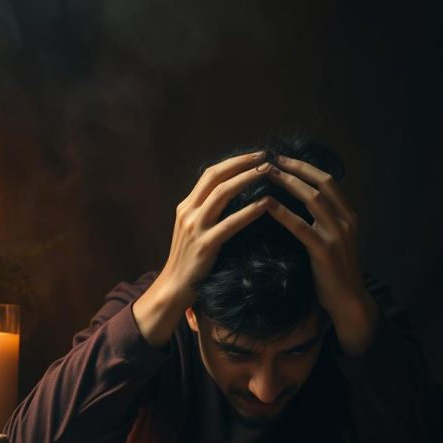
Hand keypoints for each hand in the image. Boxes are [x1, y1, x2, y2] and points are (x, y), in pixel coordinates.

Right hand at [133, 152, 272, 346]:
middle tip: (265, 156)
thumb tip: (231, 195)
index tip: (254, 155)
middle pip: (216, 177)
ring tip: (268, 172)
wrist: (174, 287)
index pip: (210, 174)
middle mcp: (188, 212)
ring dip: (247, 179)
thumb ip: (206, 212)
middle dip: (242, 163)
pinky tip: (266, 204)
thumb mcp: (193, 230)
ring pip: (222, 193)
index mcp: (186, 206)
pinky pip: (231, 223)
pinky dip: (250, 211)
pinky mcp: (205, 245)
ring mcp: (195, 228)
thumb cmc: (189, 260)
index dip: (233, 161)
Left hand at [265, 156, 378, 356]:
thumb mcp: (333, 240)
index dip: (305, 167)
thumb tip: (299, 202)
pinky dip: (283, 212)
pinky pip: (301, 226)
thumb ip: (322, 221)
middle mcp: (346, 220)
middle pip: (321, 182)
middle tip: (271, 159)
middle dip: (296, 167)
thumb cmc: (334, 272)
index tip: (283, 158)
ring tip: (266, 174)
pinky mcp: (325, 251)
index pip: (327, 180)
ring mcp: (337, 235)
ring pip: (313, 199)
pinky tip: (267, 204)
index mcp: (348, 215)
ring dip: (288, 183)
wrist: (348, 301)